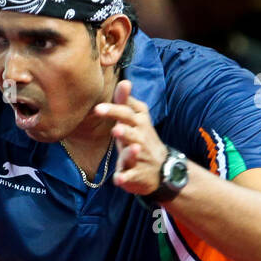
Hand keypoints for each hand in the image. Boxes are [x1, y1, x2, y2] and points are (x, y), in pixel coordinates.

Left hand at [94, 79, 169, 195]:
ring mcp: (140, 156)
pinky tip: (118, 179)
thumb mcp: (134, 121)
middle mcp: (141, 138)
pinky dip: (125, 177)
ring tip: (119, 140)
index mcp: (139, 122)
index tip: (98, 107)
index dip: (115, 108)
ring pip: (134, 151)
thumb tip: (124, 81)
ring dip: (127, 149)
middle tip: (109, 123)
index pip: (128, 112)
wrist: (162, 170)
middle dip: (122, 126)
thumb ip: (126, 103)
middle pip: (131, 129)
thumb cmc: (140, 140)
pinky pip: (131, 175)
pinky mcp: (137, 174)